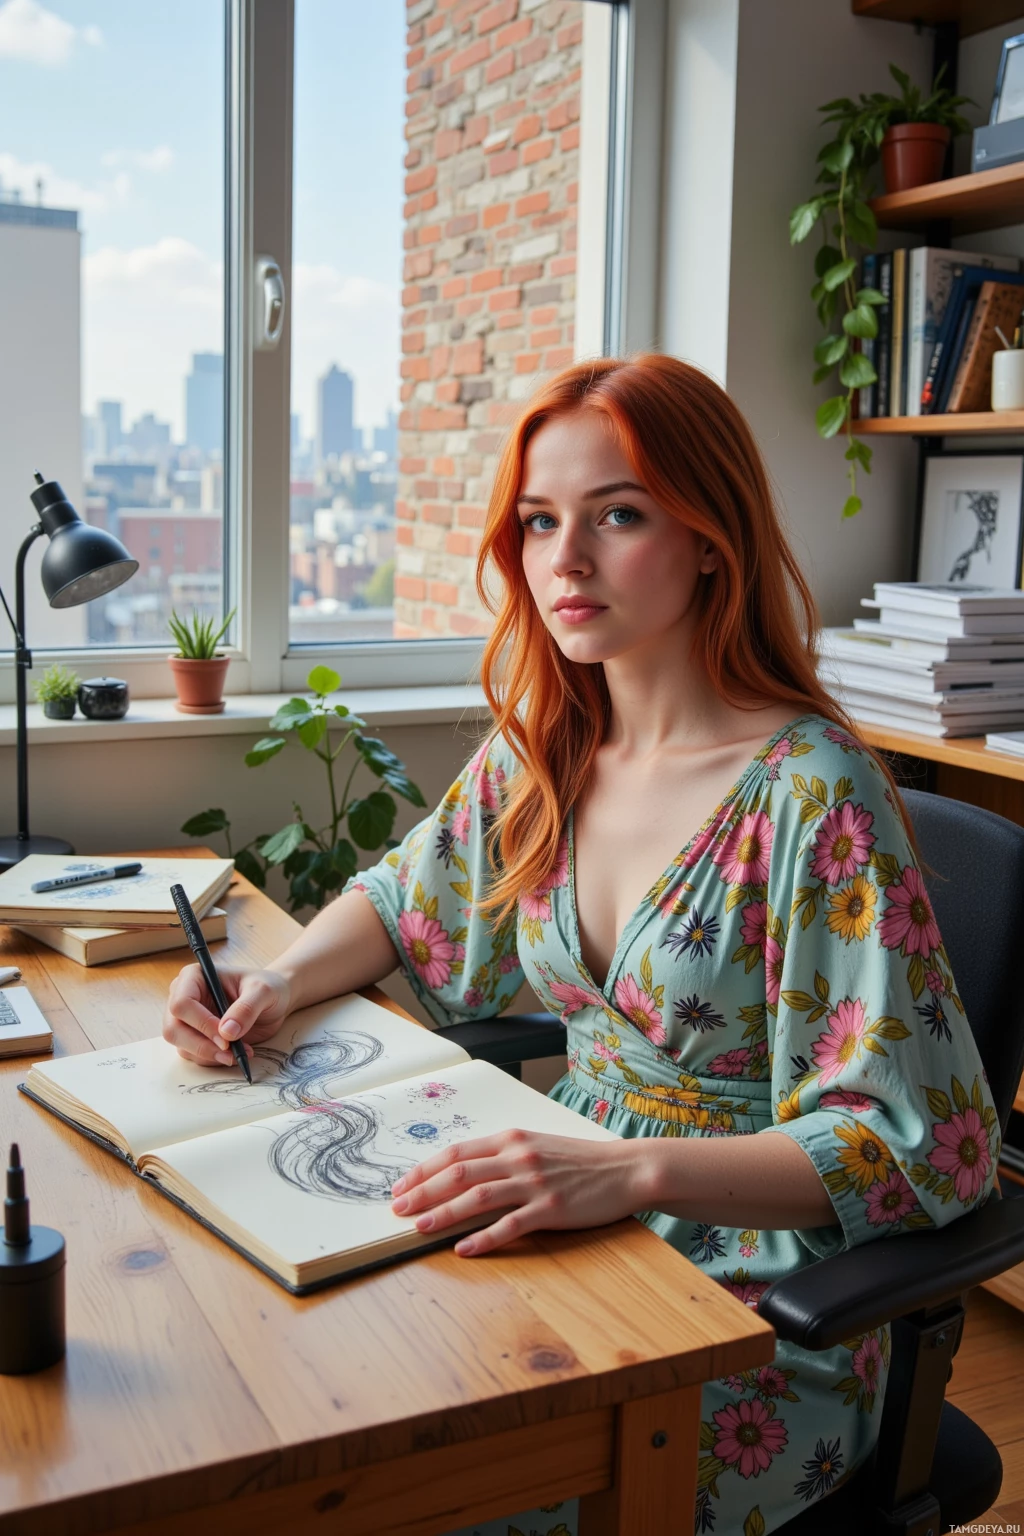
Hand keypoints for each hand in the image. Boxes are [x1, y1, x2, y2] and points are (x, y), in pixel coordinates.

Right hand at [162, 965, 291, 1066]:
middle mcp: (183, 996)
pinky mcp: (194, 1036)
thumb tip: (226, 1032)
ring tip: (241, 1052)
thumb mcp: (263, 991)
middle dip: (202, 1046)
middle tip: (230, 1053)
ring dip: (210, 1056)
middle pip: (173, 1029)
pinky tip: (236, 1054)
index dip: (201, 1024)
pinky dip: (214, 1060)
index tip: (226, 1038)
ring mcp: (186, 1019)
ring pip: (182, 1046)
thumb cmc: (266, 987)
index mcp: (194, 977)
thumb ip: (246, 1008)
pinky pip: (193, 1055)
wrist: (273, 1001)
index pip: (181, 1004)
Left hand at [389, 1128, 644, 1256]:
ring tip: (419, 1227)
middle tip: (397, 1209)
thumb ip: (503, 1156)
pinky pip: (510, 1225)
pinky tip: (464, 1249)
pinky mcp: (552, 1210)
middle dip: (423, 1191)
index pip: (456, 1153)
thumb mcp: (537, 1147)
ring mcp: (535, 1183)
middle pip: (459, 1174)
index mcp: (512, 1139)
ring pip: (478, 1197)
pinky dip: (484, 1238)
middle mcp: (518, 1157)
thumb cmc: (581, 1161)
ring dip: (444, 1213)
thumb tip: (464, 1174)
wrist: (626, 1169)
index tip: (402, 1186)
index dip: (424, 1170)